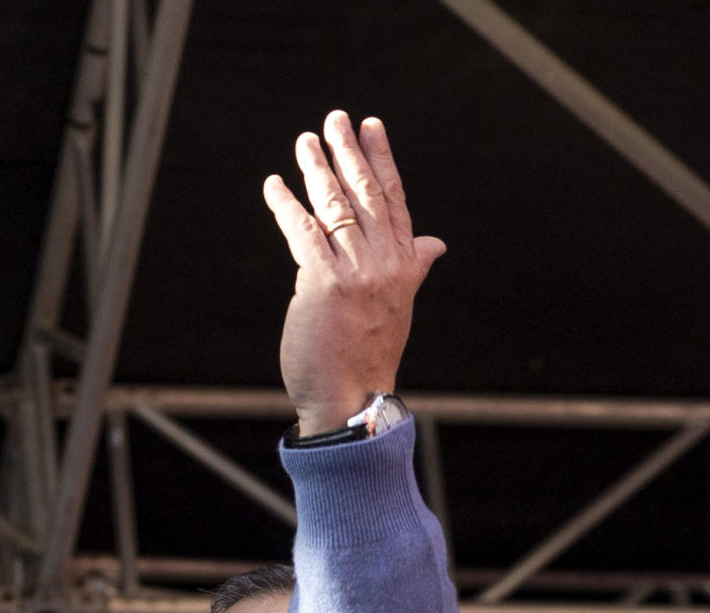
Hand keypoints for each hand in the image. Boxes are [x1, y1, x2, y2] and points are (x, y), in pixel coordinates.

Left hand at [264, 112, 444, 437]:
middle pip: (366, 193)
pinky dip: (286, 207)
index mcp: (404, 263)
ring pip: (335, 207)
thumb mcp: (400, 304)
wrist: (352, 396)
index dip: (383, 160)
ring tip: (304, 141)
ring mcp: (355, 272)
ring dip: (316, 170)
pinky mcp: (322, 285)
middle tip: (335, 118)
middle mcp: (384, 262)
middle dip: (349, 152)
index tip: (372, 127)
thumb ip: (413, 267)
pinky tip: (274, 185)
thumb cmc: (369, 353)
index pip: (394, 199)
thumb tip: (435, 243)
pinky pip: (302, 234)